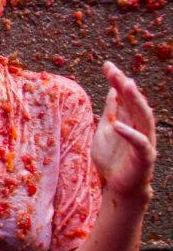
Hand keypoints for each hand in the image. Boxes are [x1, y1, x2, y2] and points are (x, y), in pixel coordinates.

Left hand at [92, 61, 156, 200]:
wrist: (117, 186)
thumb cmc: (112, 158)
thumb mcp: (106, 130)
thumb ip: (111, 111)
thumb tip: (112, 89)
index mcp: (130, 119)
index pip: (125, 96)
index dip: (117, 80)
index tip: (107, 65)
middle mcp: (140, 127)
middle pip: (135, 103)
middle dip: (126, 86)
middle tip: (116, 71)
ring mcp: (144, 141)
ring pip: (144, 117)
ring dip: (135, 102)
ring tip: (125, 86)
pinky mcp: (144, 157)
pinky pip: (140, 143)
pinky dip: (130, 133)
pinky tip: (118, 125)